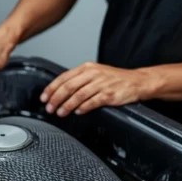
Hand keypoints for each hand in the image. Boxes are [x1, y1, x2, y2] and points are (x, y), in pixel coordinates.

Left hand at [40, 62, 158, 116]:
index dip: (51, 89)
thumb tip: (59, 92)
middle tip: (49, 108)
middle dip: (55, 99)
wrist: (138, 81)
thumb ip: (78, 80)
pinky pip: (92, 102)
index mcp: (86, 68)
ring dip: (66, 106)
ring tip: (60, 112)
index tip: (44, 98)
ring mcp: (101, 84)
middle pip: (68, 87)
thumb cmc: (114, 79)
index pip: (63, 78)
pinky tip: (77, 112)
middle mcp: (93, 74)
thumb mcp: (95, 74)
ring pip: (78, 95)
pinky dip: (82, 108)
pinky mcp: (109, 94)